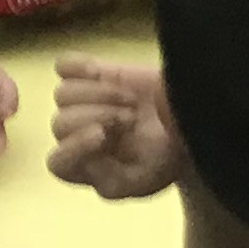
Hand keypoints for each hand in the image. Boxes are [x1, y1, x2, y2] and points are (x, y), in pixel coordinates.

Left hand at [47, 56, 184, 198]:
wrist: (188, 121)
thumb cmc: (165, 155)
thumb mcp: (147, 179)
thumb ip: (114, 182)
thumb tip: (89, 160)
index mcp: (84, 168)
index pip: (59, 162)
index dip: (75, 148)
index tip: (102, 134)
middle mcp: (75, 136)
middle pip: (61, 123)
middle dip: (101, 117)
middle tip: (134, 117)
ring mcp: (79, 103)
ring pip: (63, 94)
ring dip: (100, 94)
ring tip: (131, 99)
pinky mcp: (89, 74)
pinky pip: (65, 65)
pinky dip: (79, 66)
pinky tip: (102, 72)